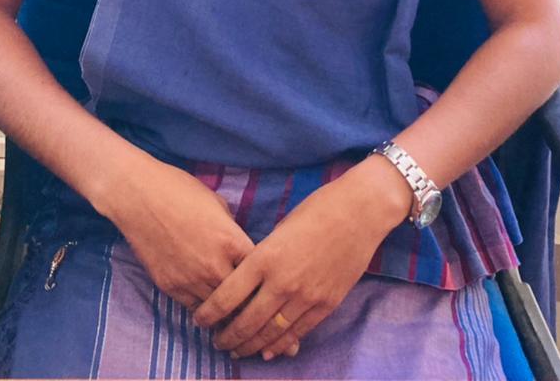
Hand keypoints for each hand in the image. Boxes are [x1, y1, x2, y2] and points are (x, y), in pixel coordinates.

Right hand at [101, 155, 300, 360]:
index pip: (260, 274)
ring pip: (220, 313)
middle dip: (255, 314)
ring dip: (230, 318)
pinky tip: (213, 314)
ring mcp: (191, 279)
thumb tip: (239, 242)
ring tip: (242, 326)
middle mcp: (215, 265)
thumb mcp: (217, 204)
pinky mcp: (171, 287)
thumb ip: (232, 230)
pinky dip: (205, 312)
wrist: (139, 196)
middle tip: (268, 328)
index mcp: (232, 241)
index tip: (278, 296)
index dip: (270, 285)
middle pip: (244, 302)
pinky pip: (195, 309)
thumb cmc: (180, 190)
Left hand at [193, 160, 406, 360]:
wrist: (360, 212)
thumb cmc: (317, 209)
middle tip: (216, 341)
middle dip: (227, 336)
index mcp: (265, 257)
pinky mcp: (326, 305)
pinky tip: (268, 350)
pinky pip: (297, 333)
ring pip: (270, 333)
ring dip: (250, 345)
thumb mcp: (280, 229)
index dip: (209, 313)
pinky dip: (279, 344)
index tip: (199, 320)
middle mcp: (282, 281)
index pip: (227, 295)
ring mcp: (305, 296)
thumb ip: (264, 256)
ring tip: (237, 349)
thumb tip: (249, 280)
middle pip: (245, 321)